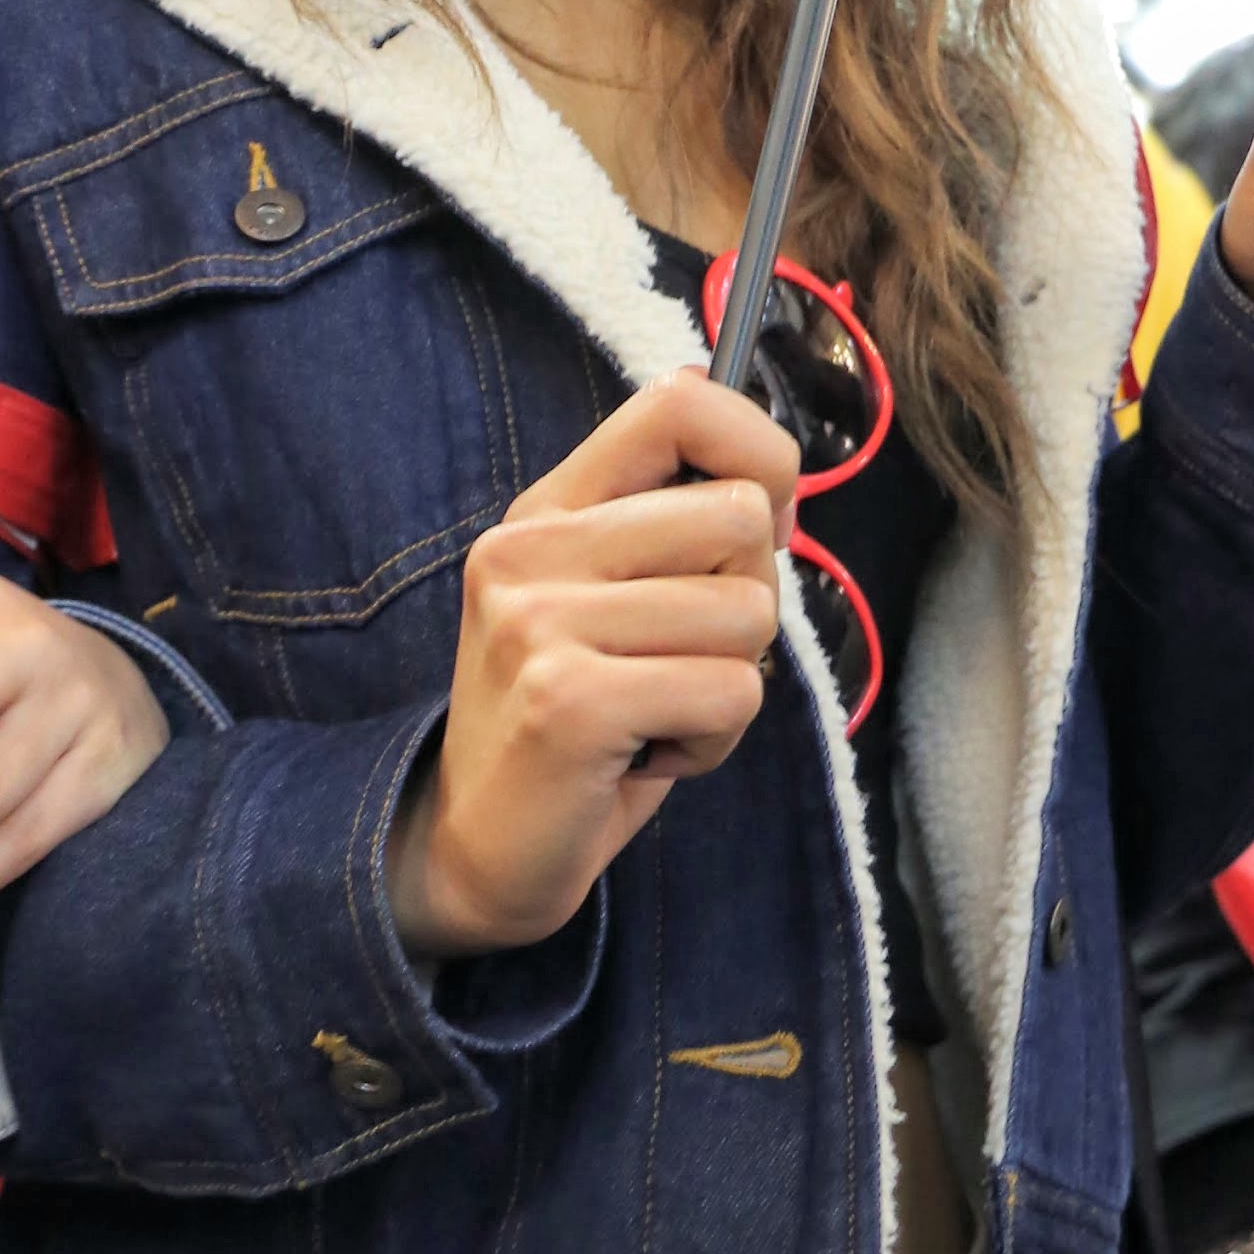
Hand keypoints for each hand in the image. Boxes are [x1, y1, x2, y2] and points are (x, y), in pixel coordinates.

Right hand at [386, 367, 796, 959]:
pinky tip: (644, 755)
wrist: (478, 851)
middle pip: (742, 517)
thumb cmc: (577, 727)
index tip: (756, 530)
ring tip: (653, 714)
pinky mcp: (570, 700)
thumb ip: (672, 534)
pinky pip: (733, 691)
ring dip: (728, 684)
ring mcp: (540, 623)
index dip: (759, 454)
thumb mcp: (610, 604)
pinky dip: (714, 740)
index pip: (678, 402)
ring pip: (749, 612)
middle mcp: (530, 551)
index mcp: (545, 514)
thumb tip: (775, 485)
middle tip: (675, 662)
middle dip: (745, 603)